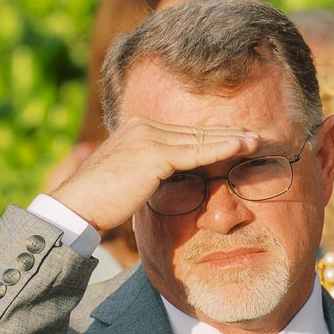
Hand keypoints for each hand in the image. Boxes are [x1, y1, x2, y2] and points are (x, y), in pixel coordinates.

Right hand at [51, 114, 259, 240]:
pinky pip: (195, 152)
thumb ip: (150, 171)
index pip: (182, 132)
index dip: (210, 136)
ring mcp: (148, 137)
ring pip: (198, 139)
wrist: (78, 206)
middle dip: (226, 133)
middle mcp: (143, 127)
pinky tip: (241, 147)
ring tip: (256, 140)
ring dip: (231, 139)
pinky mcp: (154, 153)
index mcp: (136, 129)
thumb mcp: (130, 179)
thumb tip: (169, 177)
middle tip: (255, 135)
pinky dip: (221, 149)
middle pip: (194, 131)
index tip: (235, 138)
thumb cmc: (100, 202)